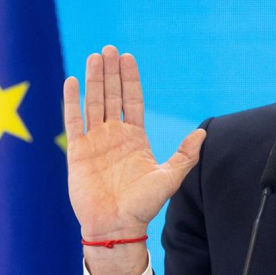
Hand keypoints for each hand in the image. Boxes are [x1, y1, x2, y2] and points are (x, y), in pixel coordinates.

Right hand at [64, 45, 205, 274]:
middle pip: (112, 96)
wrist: (116, 226)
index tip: (128, 57)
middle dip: (111, 72)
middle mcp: (114, 135)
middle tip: (109, 49)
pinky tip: (73, 81)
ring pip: (93, 103)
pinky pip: (73, 121)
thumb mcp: (169, 177)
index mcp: (135, 138)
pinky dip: (72, 101)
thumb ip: (185, 155)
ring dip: (94, 80)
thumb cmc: (143, 206)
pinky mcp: (77, 152)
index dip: (130, 79)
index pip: (132, 101)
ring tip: (94, 57)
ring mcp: (95, 142)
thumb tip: (203, 133)